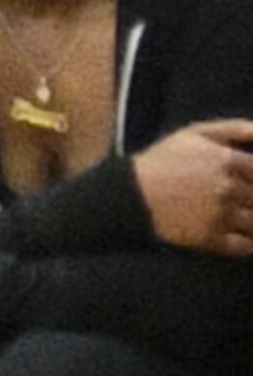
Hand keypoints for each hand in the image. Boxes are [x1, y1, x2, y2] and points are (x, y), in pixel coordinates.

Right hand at [135, 120, 252, 251]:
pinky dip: (249, 244)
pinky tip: (244, 238)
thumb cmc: (163, 160)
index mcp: (228, 161)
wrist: (133, 194)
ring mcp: (221, 215)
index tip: (248, 182)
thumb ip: (233, 128)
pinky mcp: (210, 238)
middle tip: (245, 199)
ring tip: (244, 216)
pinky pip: (244, 246)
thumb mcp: (195, 133)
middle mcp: (228, 188)